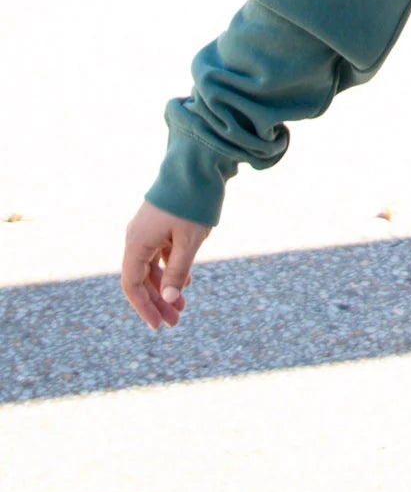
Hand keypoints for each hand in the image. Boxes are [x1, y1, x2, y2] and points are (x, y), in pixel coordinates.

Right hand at [121, 200, 210, 330]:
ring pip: (153, 267)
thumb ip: (177, 271)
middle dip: (158, 302)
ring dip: (167, 287)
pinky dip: (172, 269)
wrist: (197, 165)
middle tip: (176, 322)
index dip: (144, 308)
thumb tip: (170, 300)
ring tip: (183, 307)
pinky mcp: (161, 224)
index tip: (158, 326)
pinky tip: (186, 282)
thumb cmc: (191, 203)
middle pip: (142, 279)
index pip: (132, 285)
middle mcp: (137, 237)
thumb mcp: (188, 241)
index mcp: (137, 243)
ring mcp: (149, 230)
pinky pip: (161, 254)